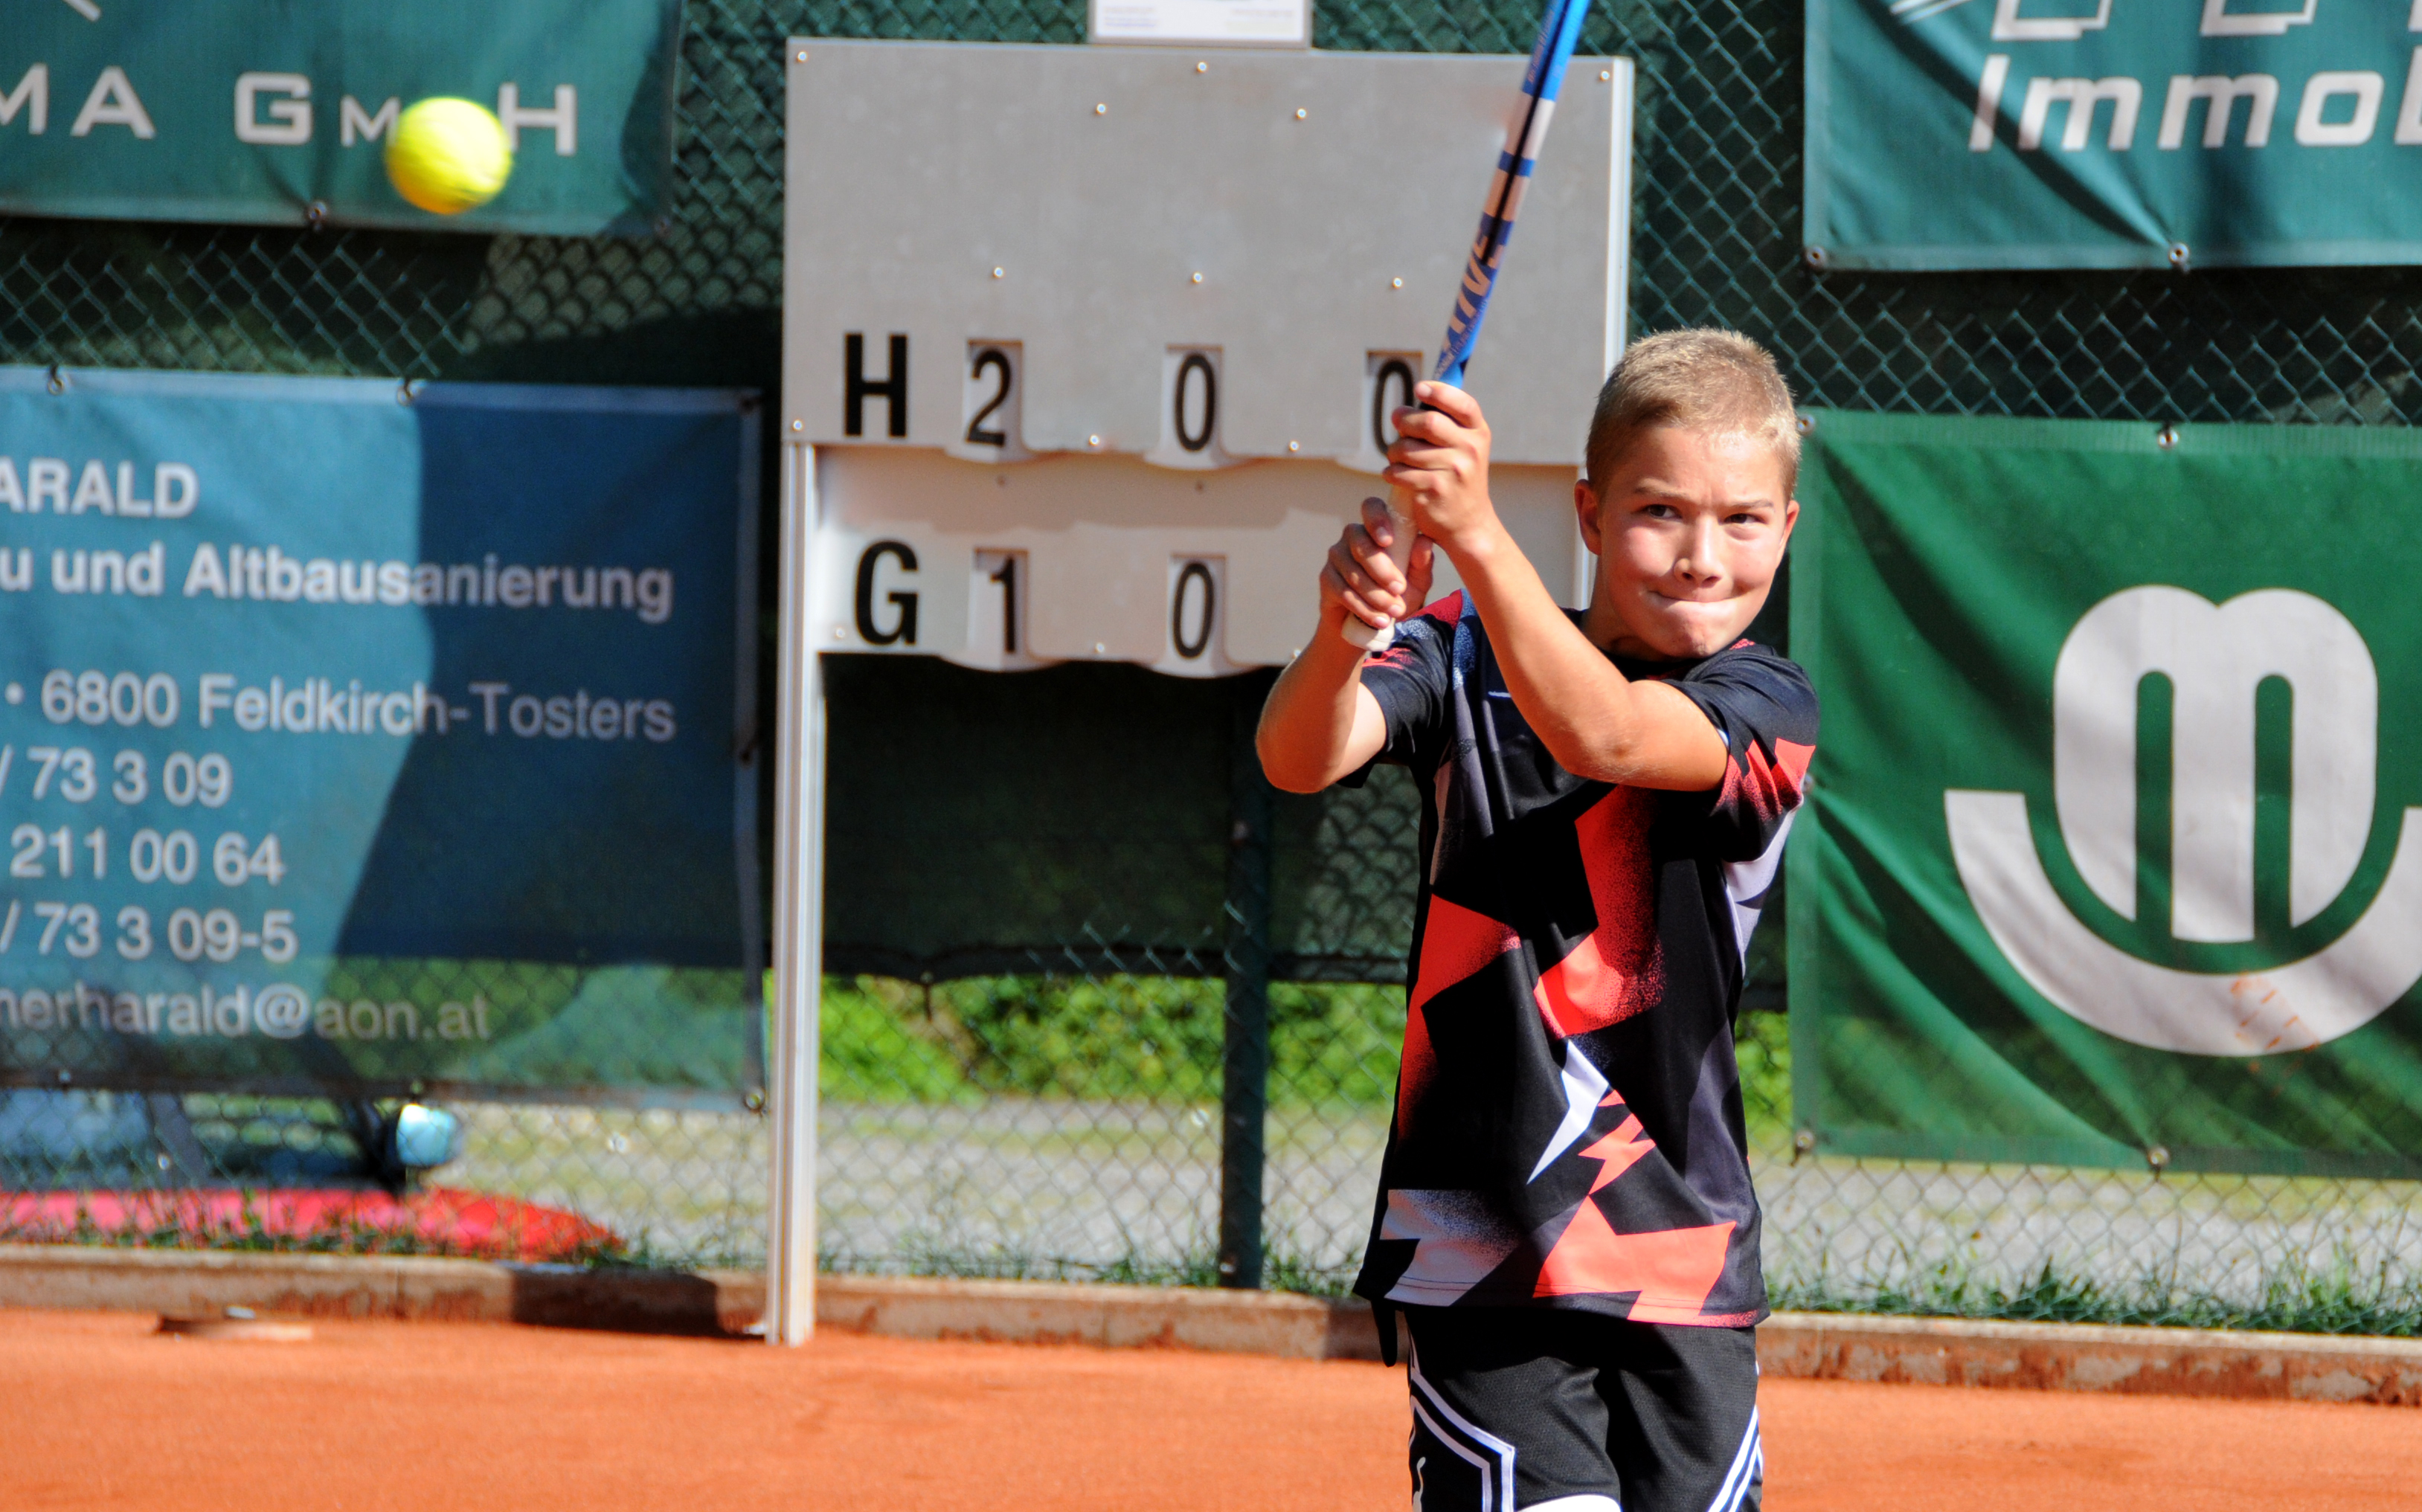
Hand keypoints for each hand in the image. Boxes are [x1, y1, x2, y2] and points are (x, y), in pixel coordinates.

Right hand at [1320, 495, 1435, 631]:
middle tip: (1399, 589)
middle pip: (1360, 542)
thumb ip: (1422, 564)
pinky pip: (1342, 590)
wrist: (1371, 625)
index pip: (1371, 508)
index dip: (1377, 519)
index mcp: (1377, 529)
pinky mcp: (1326, 579)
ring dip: (1375, 593)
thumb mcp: (1417, 582)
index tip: (1388, 541)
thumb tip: (1424, 542)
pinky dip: (1363, 607)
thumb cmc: (1397, 595)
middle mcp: (1353, 536)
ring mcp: (1337, 556)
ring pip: (1352, 570)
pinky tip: (1379, 620)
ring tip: (1394, 611)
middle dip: (1381, 568)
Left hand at [1383, 382, 1497, 554]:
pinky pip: (1400, 471)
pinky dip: (1391, 471)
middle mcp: (1470, 449)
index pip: (1462, 404)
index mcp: (1478, 433)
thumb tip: (1413, 401)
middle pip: (1428, 422)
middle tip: (1396, 422)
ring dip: (1394, 451)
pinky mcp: (1435, 489)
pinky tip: (1394, 474)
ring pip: (1407, 448)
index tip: (1419, 388)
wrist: (1468, 522)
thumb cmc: (1458, 477)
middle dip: (1404, 420)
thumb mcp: (1464, 447)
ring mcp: (1454, 470)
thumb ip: (1447, 424)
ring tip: (1396, 457)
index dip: (1438, 392)